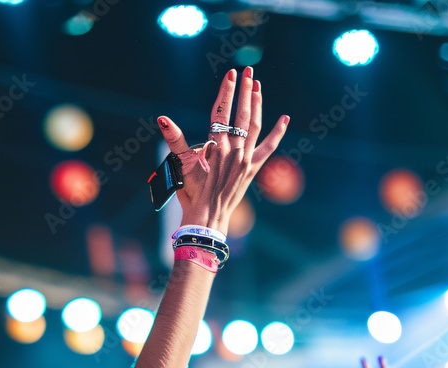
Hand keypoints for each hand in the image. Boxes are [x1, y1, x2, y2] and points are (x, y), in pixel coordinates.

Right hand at [158, 66, 288, 230]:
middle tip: (247, 71)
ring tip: (257, 85)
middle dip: (245, 90)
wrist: (208, 217)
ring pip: (255, 125)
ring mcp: (245, 159)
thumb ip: (175, 140)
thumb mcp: (182, 165)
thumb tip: (163, 120)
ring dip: (257, 103)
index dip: (226, 91)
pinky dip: (278, 133)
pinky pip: (269, 147)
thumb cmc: (192, 193)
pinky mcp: (253, 168)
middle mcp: (234, 151)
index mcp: (216, 147)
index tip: (230, 74)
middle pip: (242, 114)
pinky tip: (285, 118)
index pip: (221, 112)